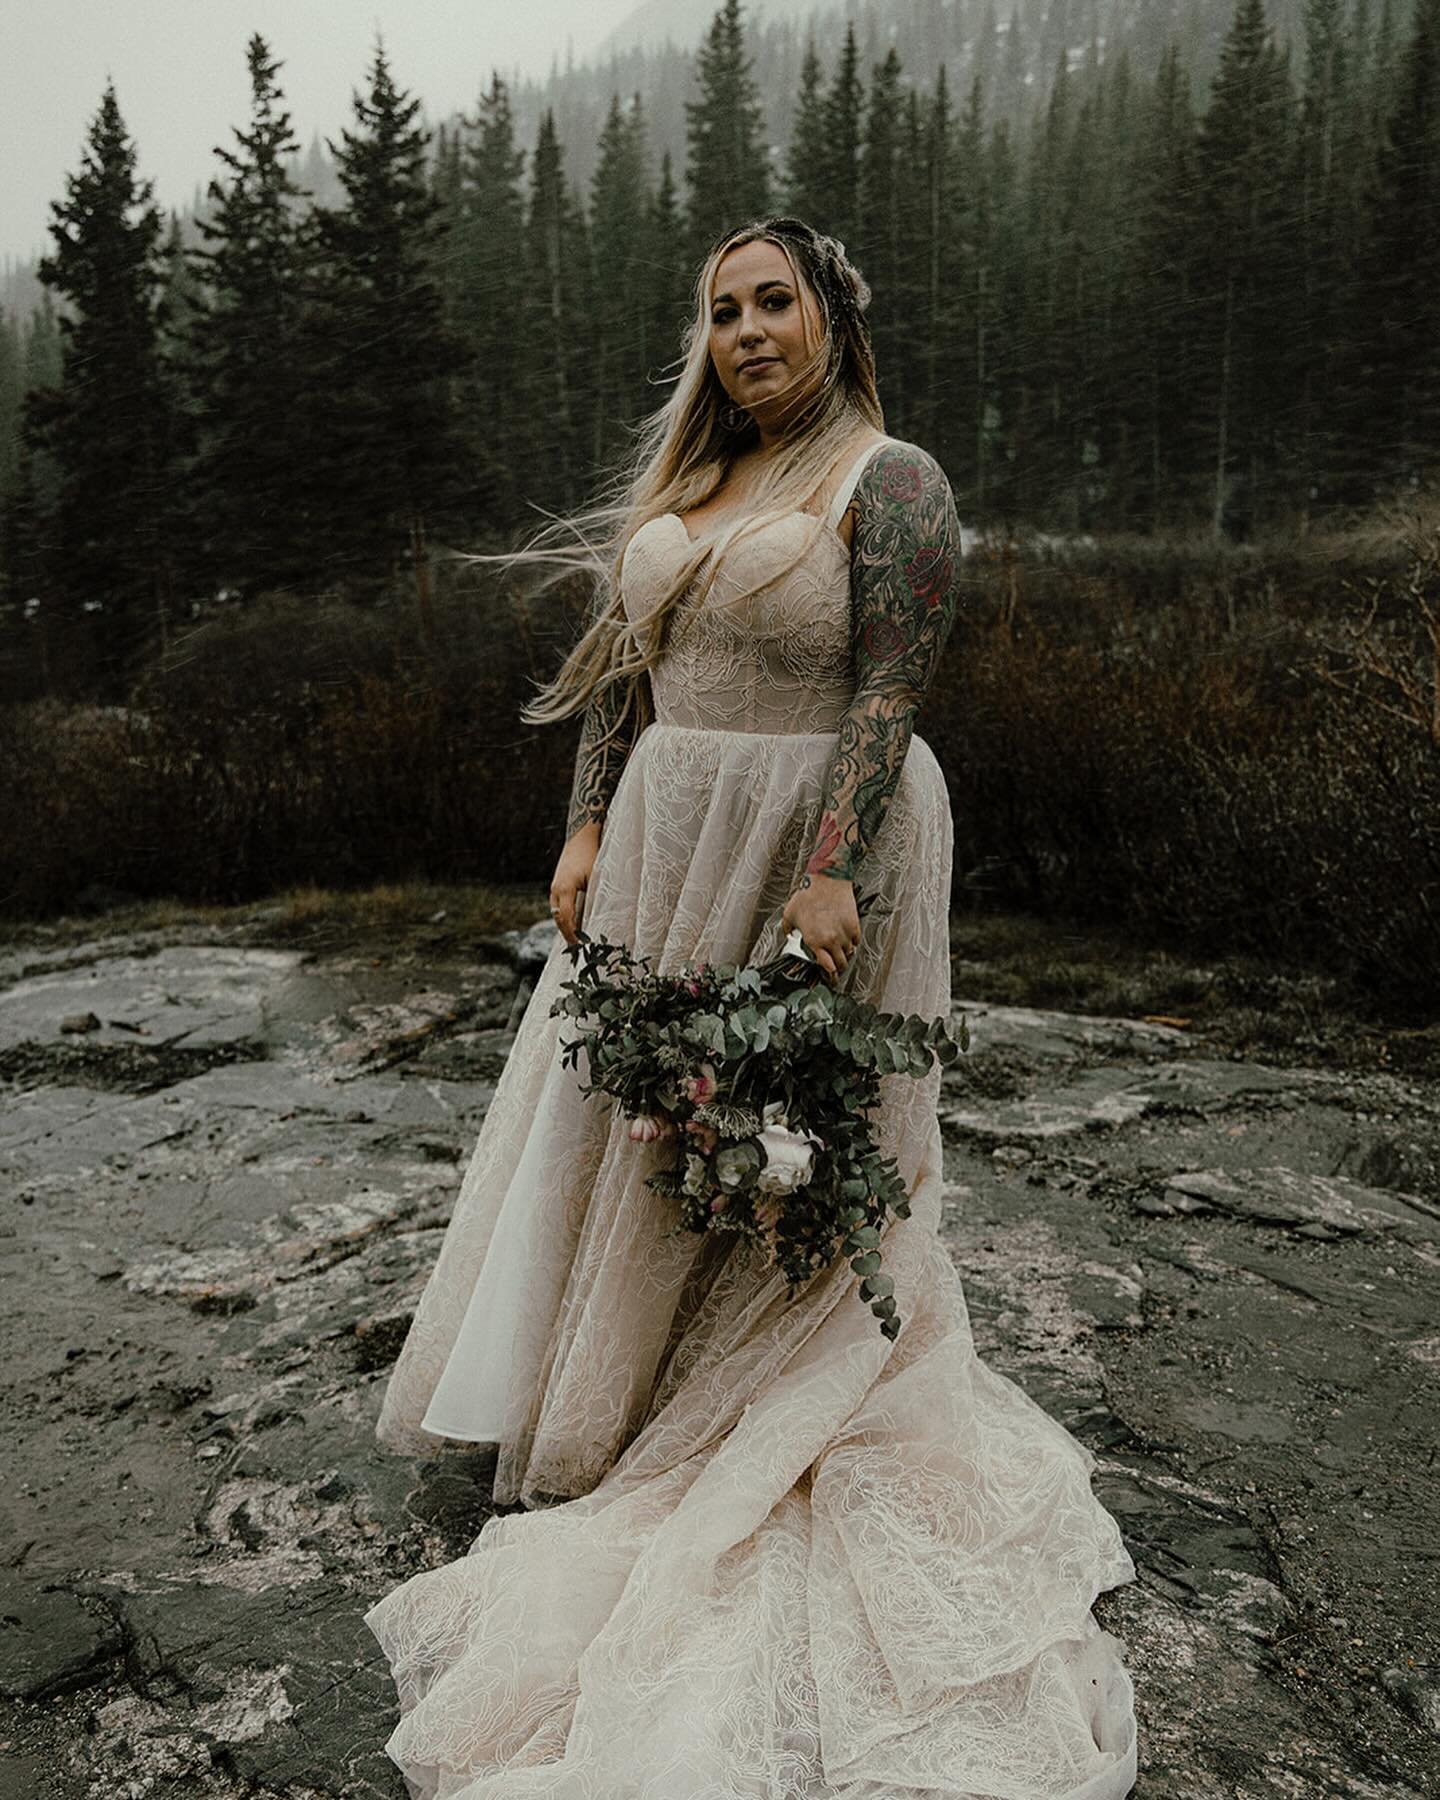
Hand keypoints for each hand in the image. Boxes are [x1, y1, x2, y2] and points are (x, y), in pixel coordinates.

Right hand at [550, 821, 599, 944]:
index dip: (573, 935)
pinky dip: (565, 918)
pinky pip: (559, 907)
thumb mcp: (596, 877)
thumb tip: (600, 918)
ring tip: (578, 941)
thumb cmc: (592, 855)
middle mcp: (555, 890)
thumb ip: (595, 897)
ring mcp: (554, 888)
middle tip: (579, 950)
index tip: (581, 947)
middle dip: (568, 935)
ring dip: (566, 927)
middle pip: (558, 920)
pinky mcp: (557, 886)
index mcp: (564, 889)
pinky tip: (575, 925)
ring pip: (557, 914)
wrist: (580, 836)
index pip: (566, 919)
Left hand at [781, 874, 860, 982]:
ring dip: (844, 955)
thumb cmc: (809, 894)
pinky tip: (846, 939)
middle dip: (838, 969)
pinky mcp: (854, 925)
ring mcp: (844, 933)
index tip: (830, 979)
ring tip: (840, 953)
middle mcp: (831, 940)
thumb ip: (788, 929)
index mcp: (814, 941)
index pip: (827, 968)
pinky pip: (856, 941)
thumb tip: (789, 935)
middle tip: (837, 970)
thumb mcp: (789, 914)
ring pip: (849, 953)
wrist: (827, 880)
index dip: (829, 976)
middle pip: (840, 964)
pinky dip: (852, 942)